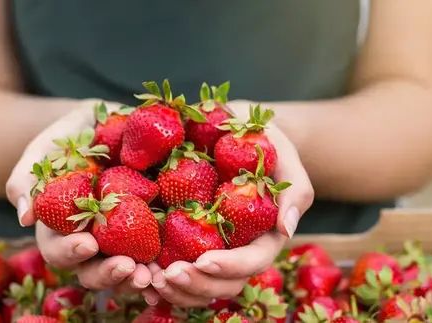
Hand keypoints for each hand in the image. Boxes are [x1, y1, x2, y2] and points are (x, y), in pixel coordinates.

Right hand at [6, 99, 149, 292]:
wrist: (111, 123)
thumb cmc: (70, 137)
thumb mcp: (45, 149)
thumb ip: (29, 179)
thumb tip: (25, 217)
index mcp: (60, 228)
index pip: (59, 250)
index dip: (71, 252)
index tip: (88, 244)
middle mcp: (91, 242)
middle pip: (92, 272)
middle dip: (107, 274)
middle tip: (126, 266)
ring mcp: (122, 241)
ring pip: (124, 273)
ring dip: (135, 279)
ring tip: (150, 277)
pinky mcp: (151, 232)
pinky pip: (155, 257)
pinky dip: (162, 268)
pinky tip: (169, 270)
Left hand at [147, 101, 313, 306]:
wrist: (230, 129)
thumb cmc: (262, 141)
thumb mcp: (282, 155)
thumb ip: (294, 190)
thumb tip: (287, 228)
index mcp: (262, 236)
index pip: (252, 261)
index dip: (230, 267)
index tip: (203, 261)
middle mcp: (235, 250)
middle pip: (222, 284)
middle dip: (196, 286)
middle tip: (166, 276)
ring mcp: (208, 249)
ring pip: (197, 287)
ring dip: (173, 291)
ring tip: (148, 278)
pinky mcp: (182, 241)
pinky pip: (172, 270)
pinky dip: (156, 280)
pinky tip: (137, 275)